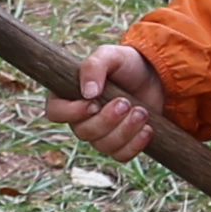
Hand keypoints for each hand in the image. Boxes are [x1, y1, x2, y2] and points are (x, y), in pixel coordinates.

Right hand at [48, 42, 163, 164]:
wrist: (155, 76)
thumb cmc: (126, 63)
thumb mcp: (110, 56)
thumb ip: (93, 67)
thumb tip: (87, 93)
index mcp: (69, 95)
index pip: (55, 112)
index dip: (72, 113)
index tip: (94, 103)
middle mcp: (81, 118)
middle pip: (83, 132)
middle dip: (107, 120)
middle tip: (126, 103)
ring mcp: (101, 134)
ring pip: (103, 146)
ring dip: (125, 130)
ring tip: (142, 112)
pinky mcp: (120, 144)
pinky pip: (121, 156)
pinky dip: (135, 144)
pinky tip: (148, 129)